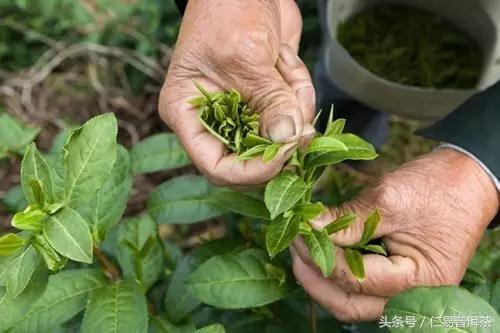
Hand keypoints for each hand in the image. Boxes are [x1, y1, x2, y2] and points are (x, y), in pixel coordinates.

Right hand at [159, 0, 314, 185]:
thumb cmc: (226, 11)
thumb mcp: (246, 57)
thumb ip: (269, 101)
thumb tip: (288, 140)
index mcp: (188, 114)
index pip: (216, 166)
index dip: (251, 172)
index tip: (286, 155)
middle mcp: (214, 120)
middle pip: (253, 158)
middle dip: (281, 135)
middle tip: (296, 105)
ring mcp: (243, 112)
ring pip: (281, 137)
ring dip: (294, 102)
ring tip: (282, 61)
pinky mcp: (267, 101)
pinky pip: (295, 114)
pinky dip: (299, 89)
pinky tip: (284, 58)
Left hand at [292, 148, 498, 321]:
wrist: (466, 180)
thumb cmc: (437, 188)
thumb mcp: (390, 199)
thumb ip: (348, 220)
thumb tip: (309, 227)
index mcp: (419, 280)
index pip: (355, 280)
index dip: (322, 258)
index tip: (300, 233)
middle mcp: (412, 295)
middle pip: (350, 304)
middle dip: (316, 279)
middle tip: (294, 248)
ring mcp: (404, 290)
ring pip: (352, 300)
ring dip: (323, 279)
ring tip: (302, 249)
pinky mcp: (394, 278)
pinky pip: (359, 286)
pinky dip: (337, 272)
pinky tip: (321, 250)